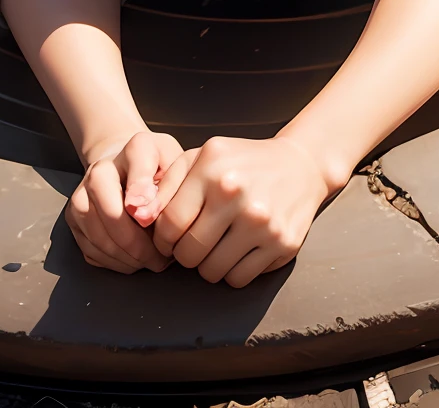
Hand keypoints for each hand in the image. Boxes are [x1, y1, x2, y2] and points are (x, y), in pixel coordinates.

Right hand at [66, 129, 185, 273]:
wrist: (127, 165)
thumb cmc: (158, 170)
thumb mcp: (176, 166)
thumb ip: (170, 184)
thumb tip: (145, 213)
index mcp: (134, 149)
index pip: (139, 167)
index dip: (144, 194)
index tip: (152, 216)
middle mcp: (100, 169)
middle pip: (113, 215)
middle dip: (140, 246)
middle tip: (161, 259)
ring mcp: (82, 194)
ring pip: (99, 238)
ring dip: (127, 258)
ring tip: (149, 260)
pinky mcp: (73, 218)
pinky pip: (91, 250)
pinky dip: (114, 262)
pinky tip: (132, 259)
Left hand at [151, 135, 331, 286]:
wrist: (299, 167)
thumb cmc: (239, 163)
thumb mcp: (201, 158)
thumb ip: (166, 184)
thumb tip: (139, 216)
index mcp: (211, 168)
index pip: (169, 224)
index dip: (162, 239)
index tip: (168, 238)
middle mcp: (236, 193)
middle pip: (189, 253)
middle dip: (184, 253)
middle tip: (192, 243)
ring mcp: (262, 221)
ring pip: (212, 272)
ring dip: (207, 265)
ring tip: (216, 244)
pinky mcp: (282, 244)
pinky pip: (239, 279)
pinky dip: (232, 271)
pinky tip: (237, 249)